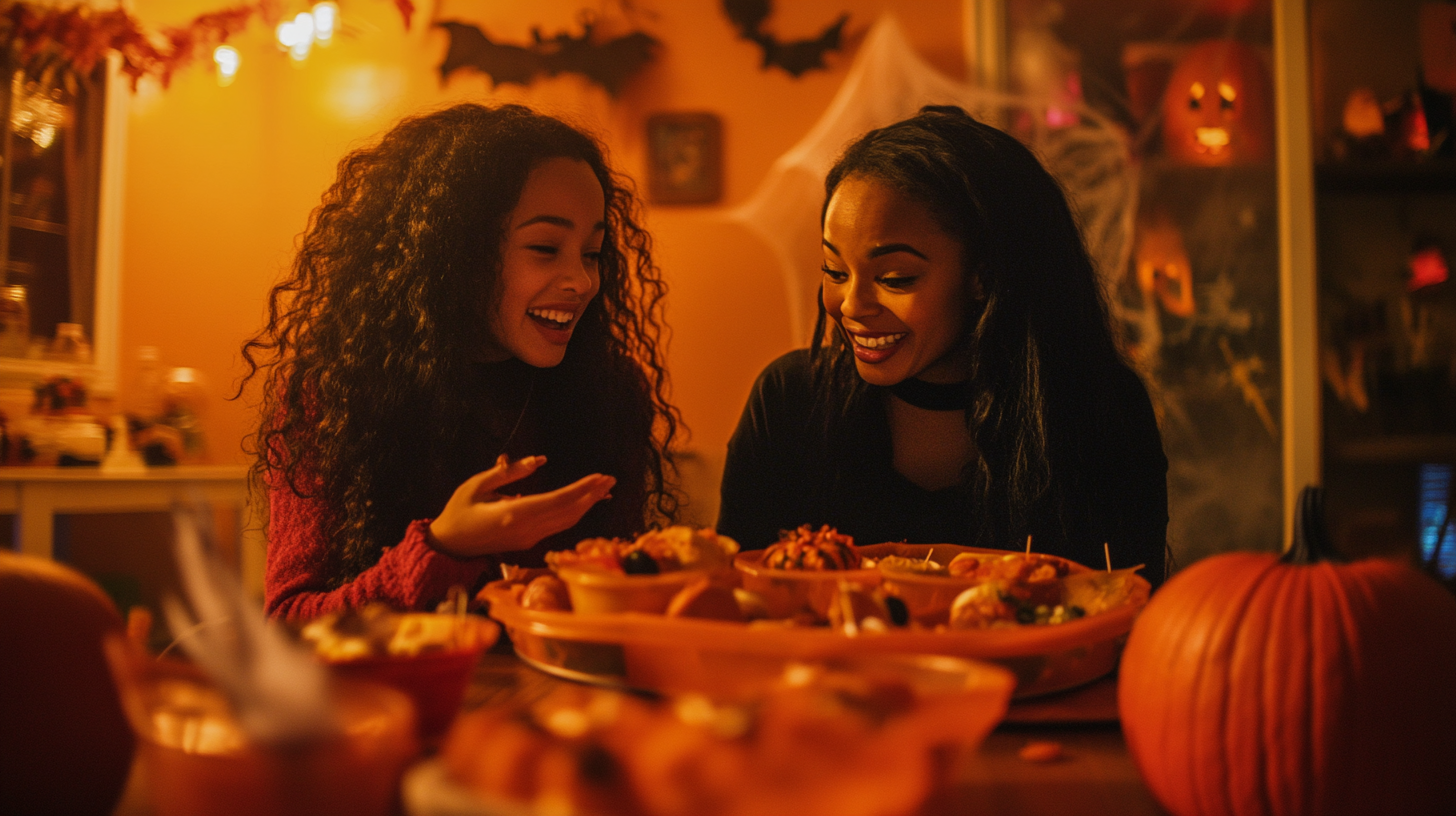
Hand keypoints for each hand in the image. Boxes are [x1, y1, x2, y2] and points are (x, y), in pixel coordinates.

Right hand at [427, 455, 614, 557]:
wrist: (448, 547)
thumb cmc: (458, 512)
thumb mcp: (476, 486)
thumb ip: (507, 473)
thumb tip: (536, 460)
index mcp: (513, 515)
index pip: (557, 501)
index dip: (582, 489)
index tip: (600, 477)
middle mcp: (526, 530)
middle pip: (568, 513)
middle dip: (592, 495)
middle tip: (611, 479)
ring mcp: (529, 538)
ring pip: (566, 522)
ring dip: (587, 505)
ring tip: (605, 489)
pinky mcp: (528, 541)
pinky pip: (558, 526)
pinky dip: (575, 512)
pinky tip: (585, 502)